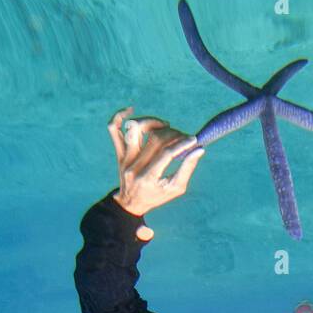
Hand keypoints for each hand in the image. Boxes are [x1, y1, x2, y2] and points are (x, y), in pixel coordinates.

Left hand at [107, 108, 203, 240]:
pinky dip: (119, 116)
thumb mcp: (175, 188)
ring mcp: (124, 158)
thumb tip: (199, 149)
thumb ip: (187, 168)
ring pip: (134, 129)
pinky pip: (113, 130)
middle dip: (173, 134)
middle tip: (182, 136)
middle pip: (154, 139)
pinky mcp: (119, 152)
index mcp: (148, 179)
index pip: (167, 154)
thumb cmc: (156, 196)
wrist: (131, 203)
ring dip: (152, 122)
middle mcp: (133, 167)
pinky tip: (130, 109)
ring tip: (164, 126)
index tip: (193, 139)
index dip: (182, 144)